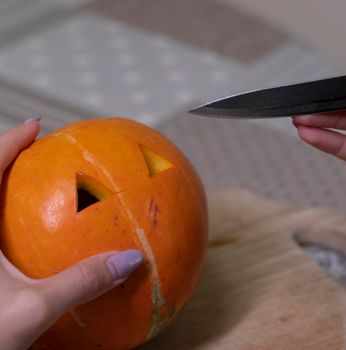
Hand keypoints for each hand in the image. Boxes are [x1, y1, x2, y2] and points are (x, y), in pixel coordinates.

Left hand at [0, 119, 143, 349]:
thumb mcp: (31, 310)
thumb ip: (82, 282)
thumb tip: (130, 260)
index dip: (8, 142)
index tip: (36, 124)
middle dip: (4, 161)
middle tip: (35, 151)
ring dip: (2, 192)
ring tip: (33, 187)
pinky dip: (9, 228)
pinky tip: (31, 242)